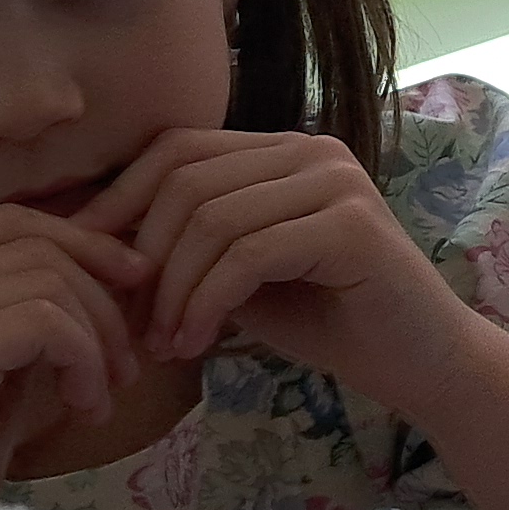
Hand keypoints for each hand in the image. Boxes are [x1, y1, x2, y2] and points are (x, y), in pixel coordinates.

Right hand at [0, 210, 148, 509]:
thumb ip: (28, 322)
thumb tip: (110, 276)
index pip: (11, 223)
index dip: (85, 242)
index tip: (133, 285)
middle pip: (37, 246)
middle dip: (103, 299)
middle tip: (124, 367)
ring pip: (47, 282)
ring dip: (97, 338)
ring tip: (98, 397)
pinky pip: (42, 322)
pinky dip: (82, 358)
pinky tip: (83, 406)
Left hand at [79, 128, 461, 398]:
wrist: (421, 362)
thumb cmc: (329, 319)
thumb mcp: (241, 275)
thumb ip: (191, 246)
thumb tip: (93, 240)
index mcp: (283, 150)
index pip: (178, 147)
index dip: (120, 200)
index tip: (88, 263)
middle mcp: (311, 150)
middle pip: (187, 180)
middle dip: (144, 257)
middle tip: (133, 323)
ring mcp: (335, 182)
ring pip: (212, 220)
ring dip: (174, 291)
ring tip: (165, 343)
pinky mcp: (351, 224)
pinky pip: (248, 255)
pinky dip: (207, 303)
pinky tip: (196, 344)